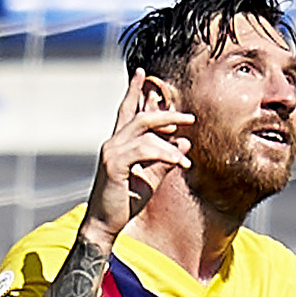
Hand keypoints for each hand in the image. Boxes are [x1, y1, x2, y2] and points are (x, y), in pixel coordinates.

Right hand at [84, 68, 192, 243]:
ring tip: (187, 153)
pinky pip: (144, 150)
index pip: (127, 111)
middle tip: (189, 117)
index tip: (143, 73)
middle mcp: (113, 142)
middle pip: (140, 115)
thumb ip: (166, 159)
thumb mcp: (152, 177)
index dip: (134, 91)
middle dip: (166, 113)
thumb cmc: (126, 201)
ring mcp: (112, 151)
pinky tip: (180, 162)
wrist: (106, 223)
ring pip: (144, 131)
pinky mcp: (114, 164)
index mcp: (120, 143)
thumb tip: (184, 141)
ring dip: (170, 139)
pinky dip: (164, 153)